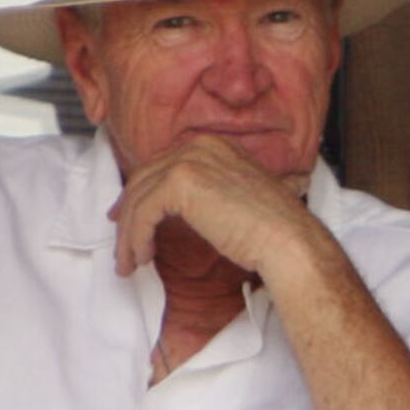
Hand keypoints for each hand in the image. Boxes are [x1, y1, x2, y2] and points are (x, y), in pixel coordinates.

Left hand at [111, 134, 327, 282]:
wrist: (287, 241)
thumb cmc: (271, 232)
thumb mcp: (232, 201)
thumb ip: (204, 195)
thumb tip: (173, 209)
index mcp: (213, 146)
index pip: (162, 167)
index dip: (140, 194)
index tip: (129, 219)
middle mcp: (199, 146)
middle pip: (144, 179)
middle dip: (128, 215)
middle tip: (122, 245)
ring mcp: (188, 161)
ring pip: (139, 197)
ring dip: (129, 235)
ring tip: (128, 263)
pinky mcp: (179, 183)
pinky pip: (143, 211)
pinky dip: (136, 237)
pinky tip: (143, 257)